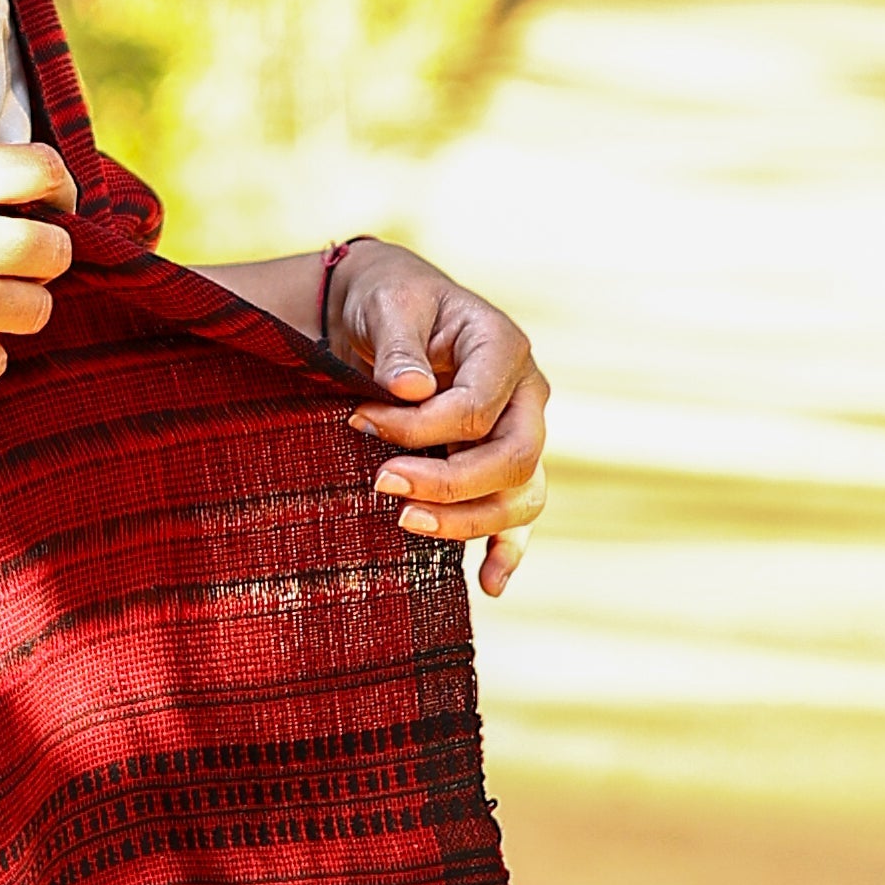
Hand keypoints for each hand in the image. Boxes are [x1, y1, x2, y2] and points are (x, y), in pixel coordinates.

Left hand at [327, 240, 548, 597]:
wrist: (390, 307)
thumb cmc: (388, 300)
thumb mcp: (387, 304)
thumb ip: (400, 344)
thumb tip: (410, 388)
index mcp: (504, 347)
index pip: (478, 408)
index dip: (418, 426)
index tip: (358, 421)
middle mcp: (525, 395)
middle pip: (512, 458)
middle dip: (448, 482)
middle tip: (381, 484)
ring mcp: (519, 433)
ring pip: (519, 494)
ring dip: (467, 520)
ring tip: (406, 525)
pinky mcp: (500, 463)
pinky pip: (519, 515)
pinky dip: (508, 550)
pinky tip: (489, 584)